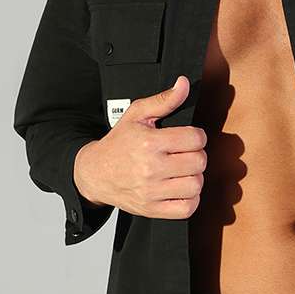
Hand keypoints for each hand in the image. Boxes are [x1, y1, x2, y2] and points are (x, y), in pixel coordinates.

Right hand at [74, 75, 207, 219]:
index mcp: (149, 142)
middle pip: (199, 161)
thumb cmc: (118, 143)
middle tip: (184, 154)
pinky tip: (180, 188)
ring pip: (196, 185)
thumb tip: (184, 84)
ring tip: (182, 171)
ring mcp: (152, 191)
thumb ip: (164, 100)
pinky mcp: (152, 209)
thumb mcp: (137, 115)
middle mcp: (151, 168)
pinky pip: (187, 208)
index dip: (196, 136)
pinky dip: (190, 199)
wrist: (94, 173)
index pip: (196, 139)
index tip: (188, 138)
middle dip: (196, 155)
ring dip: (194, 177)